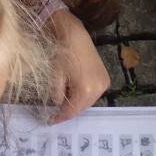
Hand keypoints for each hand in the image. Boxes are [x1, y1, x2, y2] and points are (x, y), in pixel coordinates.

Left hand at [48, 8, 109, 122]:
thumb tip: (58, 105)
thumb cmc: (62, 54)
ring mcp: (104, 84)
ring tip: (64, 99)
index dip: (60, 117)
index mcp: (86, 90)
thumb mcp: (55, 78)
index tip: (50, 121)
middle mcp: (99, 89)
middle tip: (55, 113)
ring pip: (88, 101)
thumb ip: (56, 97)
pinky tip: (74, 90)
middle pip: (82, 108)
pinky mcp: (105, 78)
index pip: (72, 111)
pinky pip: (93, 93)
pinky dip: (83, 94)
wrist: (74, 35)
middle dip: (69, 110)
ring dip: (76, 102)